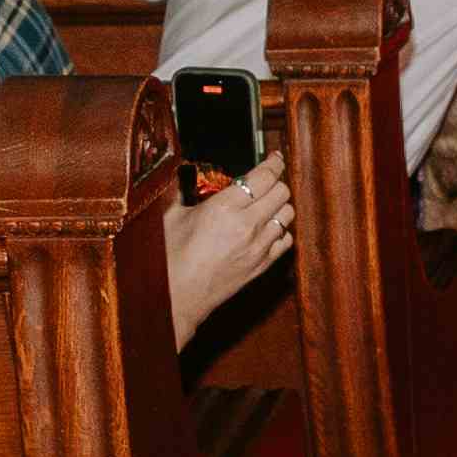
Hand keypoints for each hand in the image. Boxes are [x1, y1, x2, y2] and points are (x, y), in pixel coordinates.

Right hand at [160, 156, 292, 344]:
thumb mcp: (170, 216)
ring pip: (288, 215)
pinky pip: (286, 241)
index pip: (264, 176)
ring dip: (280, 205)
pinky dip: (281, 231)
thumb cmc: (168, 258)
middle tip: (265, 180)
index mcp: (223, 208)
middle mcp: (247, 226)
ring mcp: (258, 247)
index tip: (274, 158)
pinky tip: (267, 229)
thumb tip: (181, 170)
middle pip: (282, 192)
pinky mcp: (261, 265)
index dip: (273, 163)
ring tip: (266, 203)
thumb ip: (179, 189)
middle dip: (276, 182)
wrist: (175, 298)